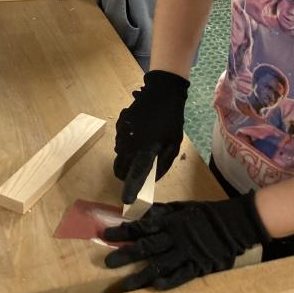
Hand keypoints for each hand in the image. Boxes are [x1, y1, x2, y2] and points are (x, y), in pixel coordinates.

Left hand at [102, 192, 269, 290]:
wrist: (234, 223)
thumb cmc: (206, 213)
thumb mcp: (183, 206)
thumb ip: (163, 211)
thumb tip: (143, 212)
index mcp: (171, 221)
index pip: (143, 226)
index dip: (124, 231)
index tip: (107, 234)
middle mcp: (175, 237)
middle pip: (146, 246)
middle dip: (126, 254)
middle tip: (108, 262)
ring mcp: (186, 253)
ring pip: (159, 265)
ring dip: (141, 275)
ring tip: (124, 284)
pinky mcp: (197, 266)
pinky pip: (180, 276)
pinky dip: (168, 281)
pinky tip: (154, 287)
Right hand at [113, 71, 189, 203]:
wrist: (161, 92)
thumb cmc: (171, 120)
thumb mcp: (174, 143)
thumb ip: (163, 164)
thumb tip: (153, 180)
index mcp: (147, 149)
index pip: (136, 174)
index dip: (130, 189)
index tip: (126, 200)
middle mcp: (131, 143)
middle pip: (120, 168)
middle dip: (125, 173)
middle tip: (136, 170)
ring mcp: (123, 133)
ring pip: (119, 154)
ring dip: (126, 157)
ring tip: (141, 146)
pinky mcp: (119, 125)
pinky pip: (119, 141)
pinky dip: (126, 143)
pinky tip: (137, 133)